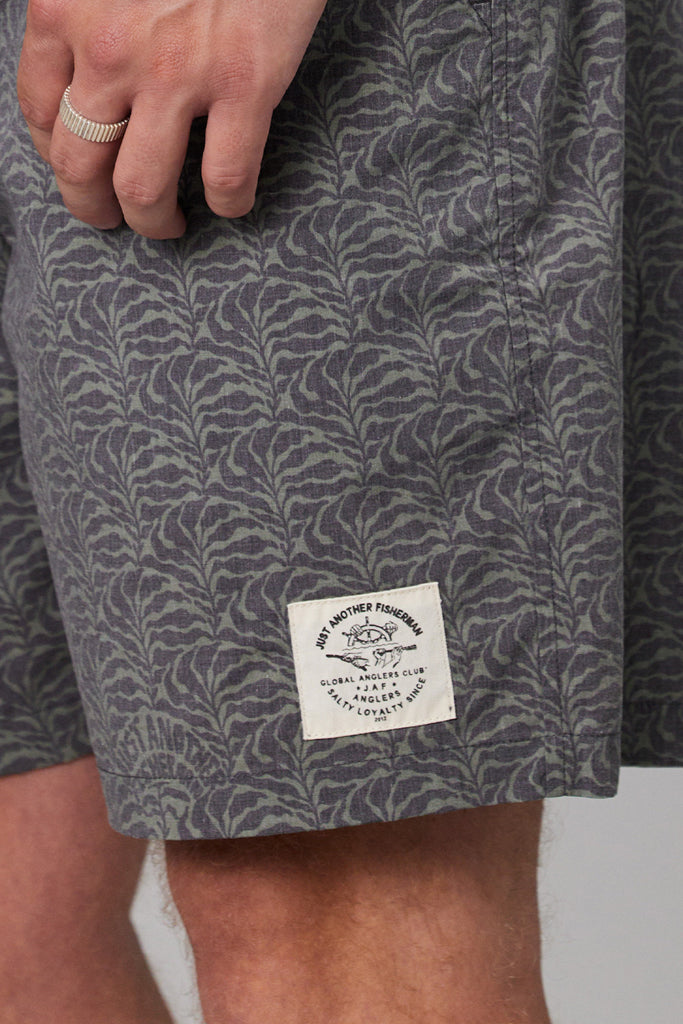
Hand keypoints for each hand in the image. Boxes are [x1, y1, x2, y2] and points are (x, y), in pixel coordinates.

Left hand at [17, 0, 326, 237]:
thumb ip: (86, 16)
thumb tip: (85, 77)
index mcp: (65, 10)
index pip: (39, 111)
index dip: (56, 156)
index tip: (77, 169)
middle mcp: (110, 49)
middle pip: (81, 165)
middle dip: (92, 207)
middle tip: (110, 216)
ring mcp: (177, 73)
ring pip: (143, 188)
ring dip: (153, 222)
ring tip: (166, 225)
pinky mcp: (244, 85)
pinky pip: (226, 177)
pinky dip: (229, 203)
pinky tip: (231, 202)